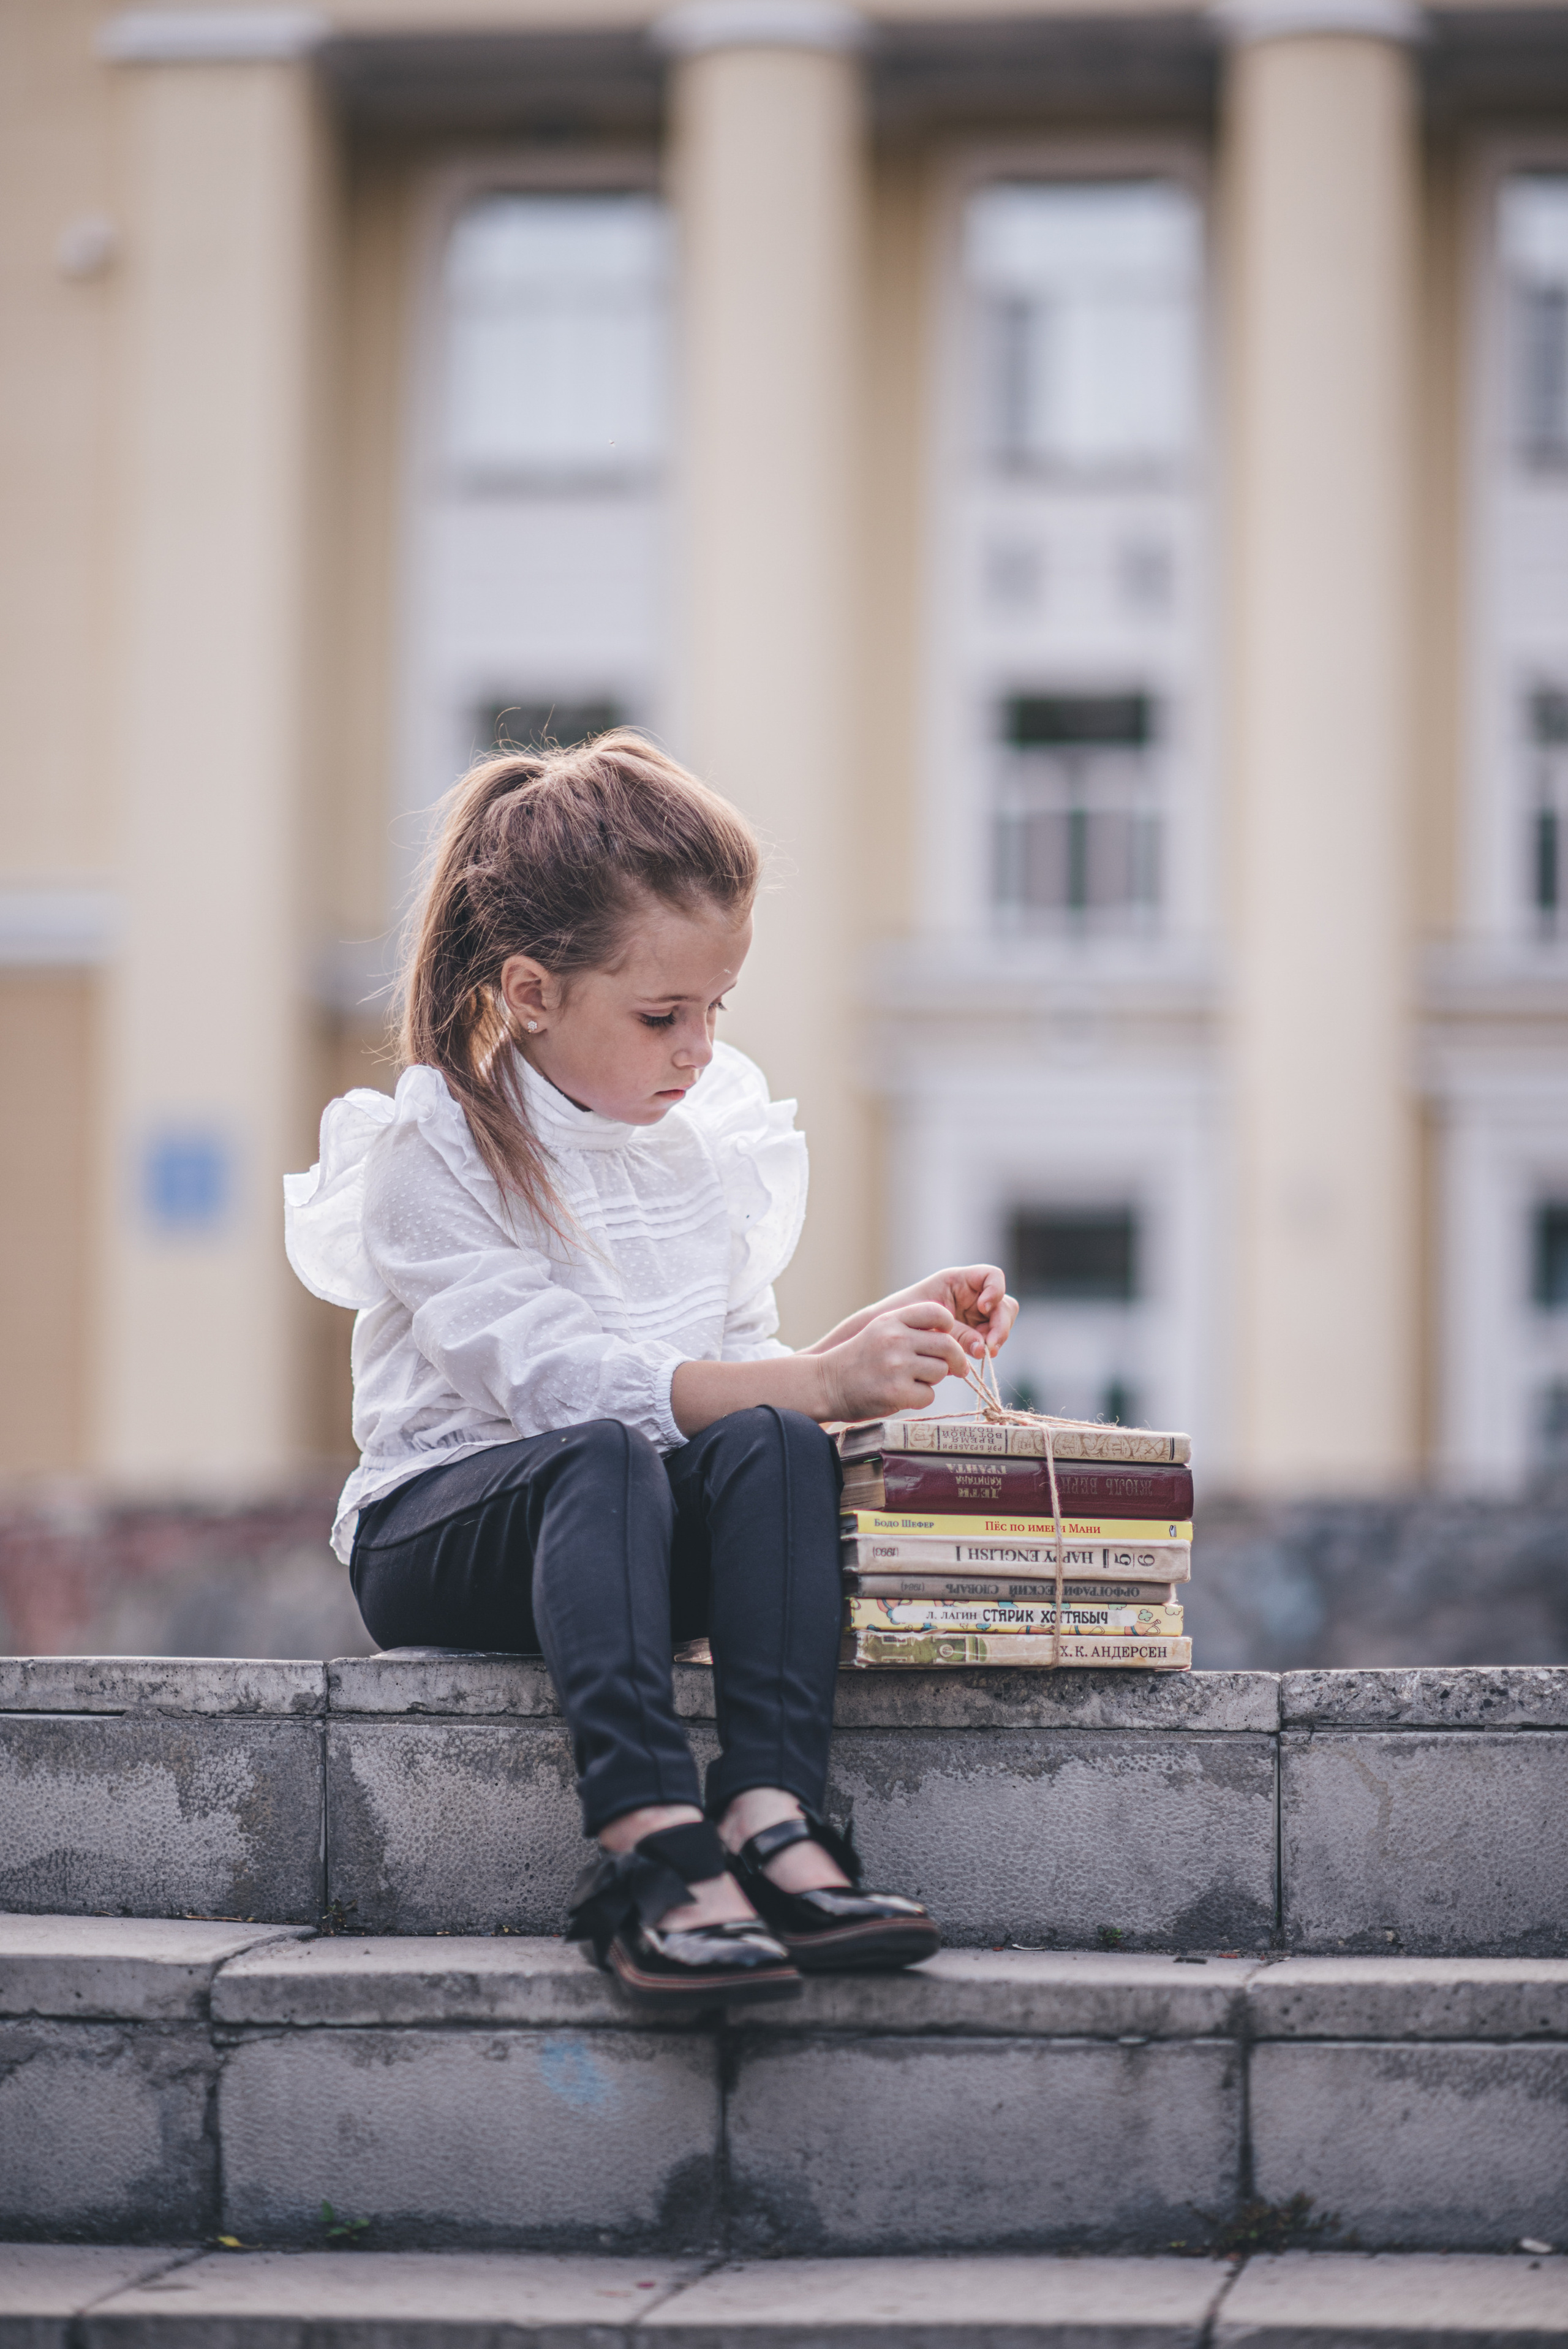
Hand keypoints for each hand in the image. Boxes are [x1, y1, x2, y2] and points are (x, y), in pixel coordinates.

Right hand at [818, 1302, 971, 1421]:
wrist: (825, 1385)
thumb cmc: (858, 1360)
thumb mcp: (879, 1331)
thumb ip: (910, 1328)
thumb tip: (952, 1338)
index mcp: (892, 1320)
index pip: (937, 1312)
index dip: (949, 1325)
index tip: (946, 1336)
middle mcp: (895, 1339)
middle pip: (948, 1345)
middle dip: (955, 1359)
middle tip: (957, 1368)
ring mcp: (897, 1366)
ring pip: (941, 1372)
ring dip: (933, 1379)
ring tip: (913, 1380)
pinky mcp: (897, 1393)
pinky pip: (929, 1396)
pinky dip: (921, 1398)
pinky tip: (903, 1395)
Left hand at [910, 1265, 1017, 1360]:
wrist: (889, 1338)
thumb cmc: (901, 1320)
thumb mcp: (928, 1322)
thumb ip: (957, 1333)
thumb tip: (982, 1349)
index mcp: (958, 1281)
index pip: (991, 1276)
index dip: (995, 1291)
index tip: (983, 1308)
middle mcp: (971, 1297)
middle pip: (1004, 1305)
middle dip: (1001, 1325)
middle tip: (989, 1346)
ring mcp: (974, 1316)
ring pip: (1001, 1324)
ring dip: (996, 1339)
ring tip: (979, 1353)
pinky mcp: (972, 1335)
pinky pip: (989, 1340)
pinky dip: (986, 1348)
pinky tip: (973, 1357)